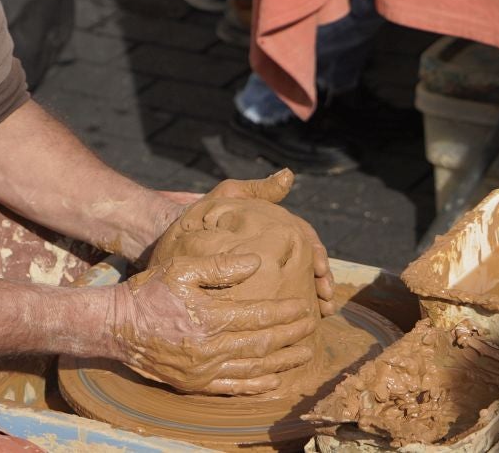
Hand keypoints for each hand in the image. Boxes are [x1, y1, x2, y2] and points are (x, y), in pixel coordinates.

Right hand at [108, 253, 317, 394]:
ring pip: (253, 368)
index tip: (303, 306)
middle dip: (291, 335)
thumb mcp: (181, 269)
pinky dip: (256, 385)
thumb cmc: (149, 292)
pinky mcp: (195, 383)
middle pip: (262, 343)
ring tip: (303, 353)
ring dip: (282, 361)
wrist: (116, 326)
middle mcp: (210, 348)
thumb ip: (219, 265)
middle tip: (312, 327)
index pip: (259, 315)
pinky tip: (273, 381)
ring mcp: (203, 370)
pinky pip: (233, 387)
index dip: (284, 312)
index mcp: (209, 317)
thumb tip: (255, 261)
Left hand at [159, 169, 334, 313]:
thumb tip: (289, 175)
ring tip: (322, 311)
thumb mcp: (229, 197)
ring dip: (312, 297)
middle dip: (320, 281)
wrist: (173, 235)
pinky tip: (295, 322)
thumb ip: (258, 190)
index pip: (305, 240)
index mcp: (274, 227)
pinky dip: (287, 309)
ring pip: (296, 283)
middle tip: (325, 298)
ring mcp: (265, 266)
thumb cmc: (203, 212)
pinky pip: (275, 298)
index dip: (316, 254)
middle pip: (307, 264)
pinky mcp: (252, 285)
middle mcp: (273, 247)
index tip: (319, 268)